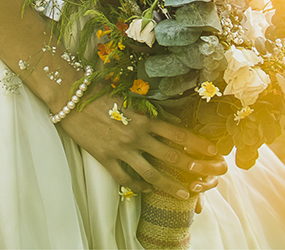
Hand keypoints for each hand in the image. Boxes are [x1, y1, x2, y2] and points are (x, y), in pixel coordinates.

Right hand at [59, 97, 226, 198]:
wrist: (70, 97)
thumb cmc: (101, 91)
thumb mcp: (130, 97)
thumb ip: (153, 110)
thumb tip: (175, 122)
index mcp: (144, 117)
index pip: (179, 134)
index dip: (198, 144)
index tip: (214, 151)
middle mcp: (136, 135)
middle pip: (171, 156)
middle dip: (195, 167)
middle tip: (213, 175)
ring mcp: (121, 150)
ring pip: (152, 174)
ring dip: (171, 184)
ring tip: (186, 193)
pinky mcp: (106, 160)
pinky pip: (126, 179)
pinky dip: (139, 186)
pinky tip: (149, 190)